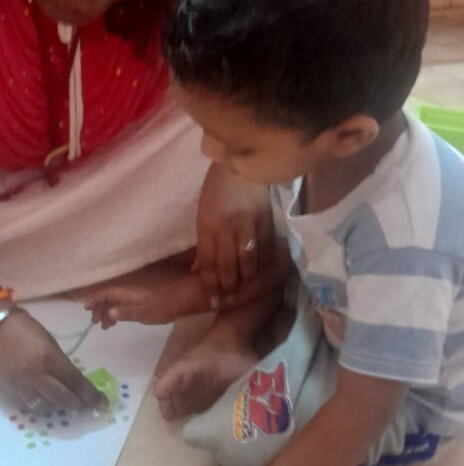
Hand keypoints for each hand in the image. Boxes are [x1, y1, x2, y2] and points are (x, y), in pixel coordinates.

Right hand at [0, 309, 106, 412]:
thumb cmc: (23, 327)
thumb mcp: (48, 341)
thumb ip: (60, 362)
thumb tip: (72, 381)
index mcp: (50, 359)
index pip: (76, 383)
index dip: (91, 395)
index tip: (102, 403)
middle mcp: (37, 377)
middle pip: (64, 399)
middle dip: (79, 404)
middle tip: (87, 406)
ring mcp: (22, 386)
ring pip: (47, 407)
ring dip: (60, 407)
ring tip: (67, 404)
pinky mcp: (9, 391)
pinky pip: (29, 407)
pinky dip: (41, 407)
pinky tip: (47, 403)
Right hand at [85, 274, 211, 327]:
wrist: (178, 304)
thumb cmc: (161, 308)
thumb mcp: (143, 313)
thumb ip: (125, 313)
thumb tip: (108, 313)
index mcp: (126, 295)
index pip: (106, 294)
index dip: (95, 300)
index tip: (86, 308)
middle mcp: (127, 295)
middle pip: (108, 299)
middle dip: (98, 308)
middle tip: (94, 322)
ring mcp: (133, 299)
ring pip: (113, 304)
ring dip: (106, 313)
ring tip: (103, 326)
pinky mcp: (138, 304)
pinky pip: (120, 307)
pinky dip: (114, 314)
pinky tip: (114, 323)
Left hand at [194, 166, 273, 295]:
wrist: (242, 166)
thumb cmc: (218, 189)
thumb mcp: (203, 215)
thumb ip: (204, 244)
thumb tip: (199, 270)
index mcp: (207, 227)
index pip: (208, 263)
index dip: (210, 284)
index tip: (212, 299)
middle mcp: (226, 229)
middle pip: (227, 267)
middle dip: (227, 287)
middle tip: (228, 299)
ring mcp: (247, 226)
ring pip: (247, 262)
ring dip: (246, 279)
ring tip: (244, 288)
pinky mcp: (266, 223)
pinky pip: (264, 250)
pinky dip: (261, 263)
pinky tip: (260, 270)